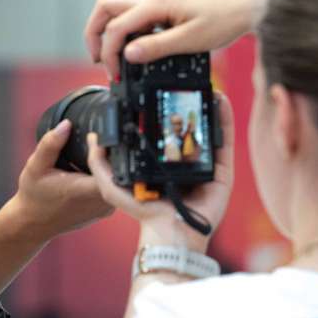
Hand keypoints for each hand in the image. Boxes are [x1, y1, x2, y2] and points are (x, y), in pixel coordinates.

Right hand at [12, 120, 112, 242]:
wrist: (34, 224)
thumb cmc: (34, 196)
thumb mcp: (36, 166)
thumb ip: (50, 144)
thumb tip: (66, 125)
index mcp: (85, 190)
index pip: (111, 166)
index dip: (109, 148)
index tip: (96, 137)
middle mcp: (101, 202)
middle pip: (119, 171)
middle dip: (113, 153)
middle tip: (104, 137)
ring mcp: (106, 208)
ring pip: (119, 180)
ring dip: (111, 164)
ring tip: (101, 149)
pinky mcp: (106, 210)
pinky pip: (114, 187)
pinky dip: (108, 176)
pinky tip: (98, 167)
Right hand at [84, 0, 272, 79]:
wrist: (249, 6)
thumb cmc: (225, 19)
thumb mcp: (191, 40)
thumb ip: (157, 48)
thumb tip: (128, 55)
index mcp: (155, 5)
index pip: (115, 27)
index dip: (108, 53)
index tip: (115, 76)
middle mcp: (152, 0)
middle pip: (105, 8)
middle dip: (94, 34)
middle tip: (98, 61)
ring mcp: (158, 4)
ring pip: (118, 11)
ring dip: (109, 33)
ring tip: (114, 59)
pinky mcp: (165, 10)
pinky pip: (135, 18)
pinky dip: (127, 34)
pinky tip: (137, 52)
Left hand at [86, 93, 234, 251]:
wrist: (170, 231)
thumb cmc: (143, 212)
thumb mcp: (112, 186)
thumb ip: (100, 164)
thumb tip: (93, 138)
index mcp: (161, 164)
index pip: (162, 134)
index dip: (161, 114)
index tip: (158, 92)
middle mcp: (184, 163)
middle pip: (188, 130)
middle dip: (187, 108)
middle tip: (182, 86)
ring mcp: (205, 166)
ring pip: (208, 131)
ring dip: (207, 108)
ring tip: (204, 86)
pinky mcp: (222, 171)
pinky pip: (224, 141)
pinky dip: (224, 119)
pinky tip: (219, 100)